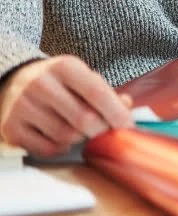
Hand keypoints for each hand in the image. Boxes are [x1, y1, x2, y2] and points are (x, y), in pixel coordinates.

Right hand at [0, 56, 132, 156]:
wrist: (14, 81)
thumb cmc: (58, 82)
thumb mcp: (82, 77)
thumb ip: (106, 92)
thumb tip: (126, 106)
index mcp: (65, 67)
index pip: (97, 93)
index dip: (116, 114)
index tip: (128, 127)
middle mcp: (41, 84)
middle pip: (83, 119)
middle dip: (101, 131)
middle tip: (105, 134)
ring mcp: (23, 106)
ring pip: (66, 136)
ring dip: (80, 139)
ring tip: (79, 131)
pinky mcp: (11, 127)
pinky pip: (46, 149)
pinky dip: (60, 148)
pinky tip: (60, 138)